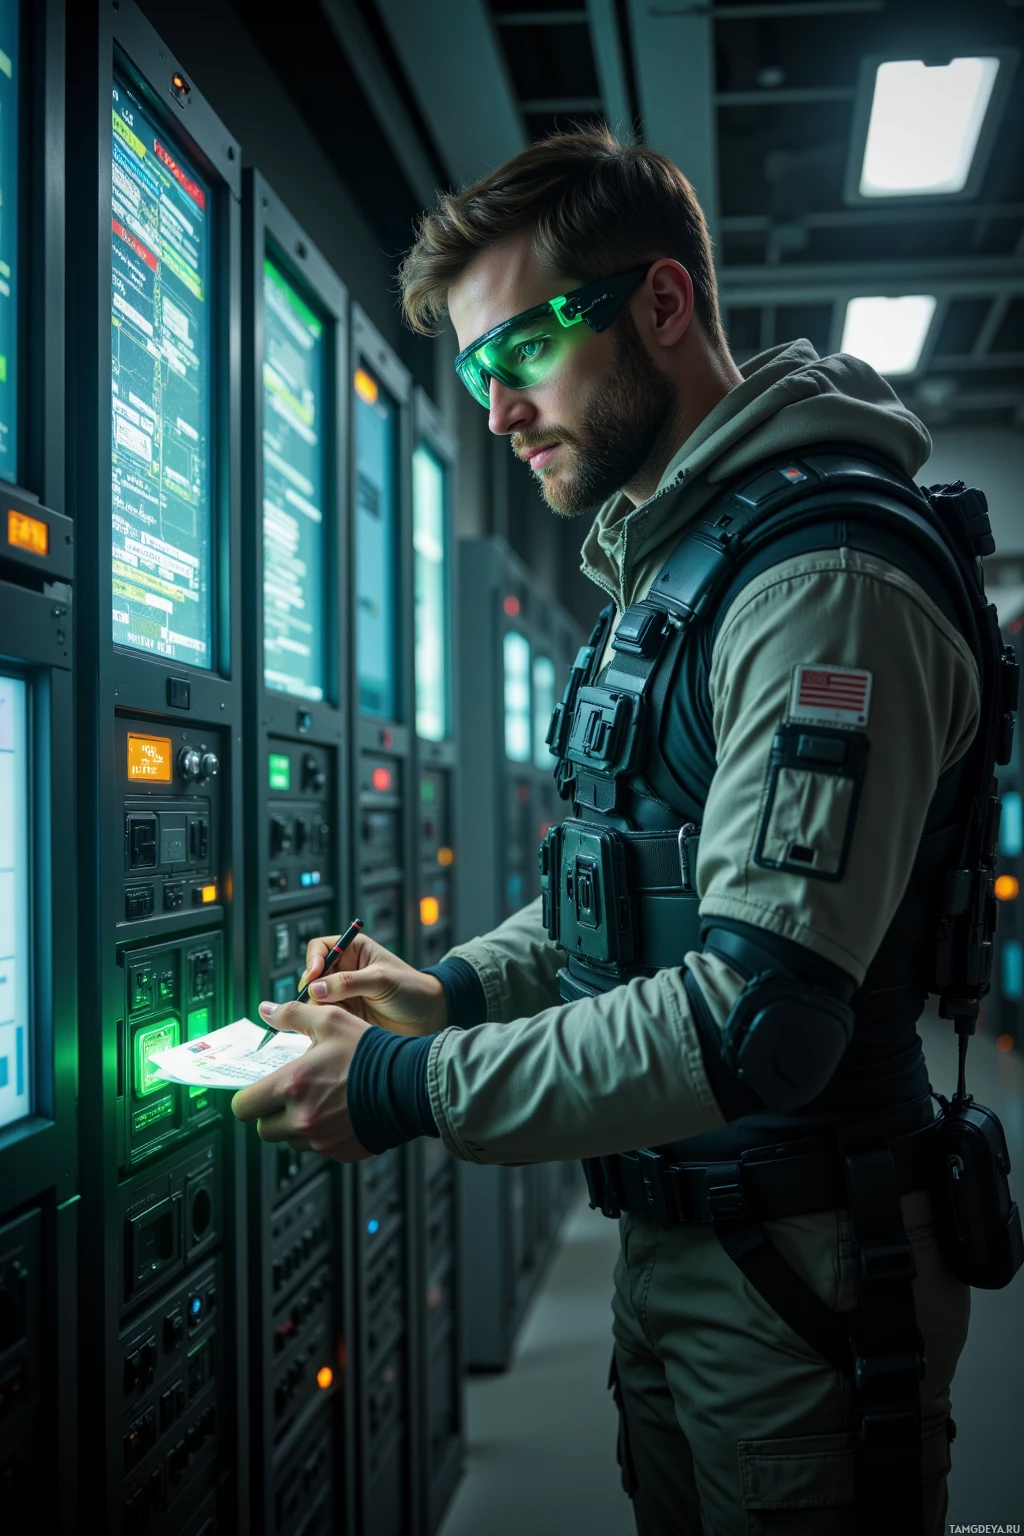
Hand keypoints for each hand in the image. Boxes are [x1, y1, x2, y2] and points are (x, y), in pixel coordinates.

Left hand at [230, 998, 371, 1161]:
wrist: (409, 1084)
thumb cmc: (370, 1052)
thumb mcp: (331, 1022)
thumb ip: (293, 1015)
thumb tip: (267, 1010)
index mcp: (292, 1085)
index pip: (244, 1106)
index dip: (248, 1096)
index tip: (259, 1089)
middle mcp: (302, 1118)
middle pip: (264, 1128)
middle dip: (271, 1112)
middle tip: (290, 1095)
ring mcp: (320, 1141)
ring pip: (289, 1140)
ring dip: (296, 1124)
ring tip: (318, 1101)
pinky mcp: (338, 1153)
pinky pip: (316, 1149)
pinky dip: (320, 1135)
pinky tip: (337, 1113)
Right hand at [300, 930, 446, 1037]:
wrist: (428, 1017)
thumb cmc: (411, 990)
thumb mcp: (380, 980)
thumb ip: (348, 983)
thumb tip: (315, 987)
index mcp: (354, 951)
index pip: (320, 948)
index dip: (313, 961)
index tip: (313, 976)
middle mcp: (344, 970)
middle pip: (312, 975)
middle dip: (312, 987)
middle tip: (318, 1001)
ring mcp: (343, 993)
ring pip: (315, 998)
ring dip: (317, 1006)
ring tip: (332, 1015)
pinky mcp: (345, 1014)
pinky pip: (324, 1015)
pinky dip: (324, 1020)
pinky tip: (334, 1025)